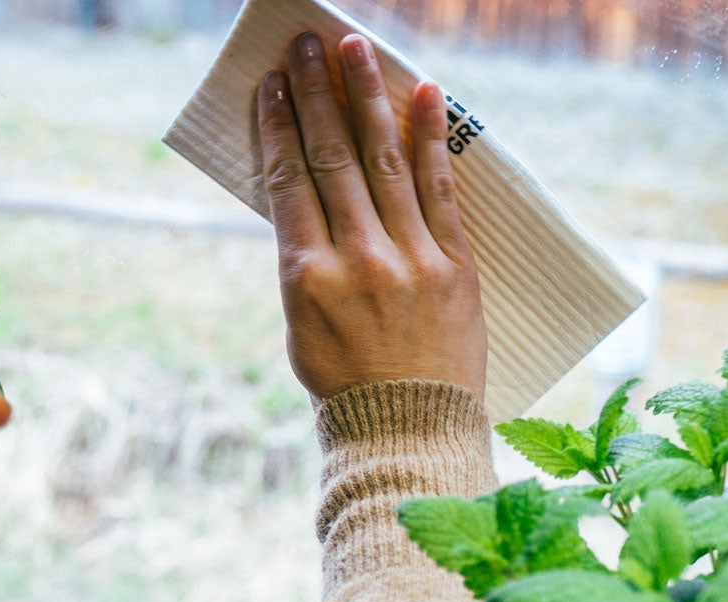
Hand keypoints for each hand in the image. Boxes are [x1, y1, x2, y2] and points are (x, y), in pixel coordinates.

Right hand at [259, 33, 486, 406]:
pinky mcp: (455, 267)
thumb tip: (306, 207)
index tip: (271, 85)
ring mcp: (410, 259)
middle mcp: (356, 260)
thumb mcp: (302, 330)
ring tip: (357, 49)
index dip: (278, 127)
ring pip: (385, 161)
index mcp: (306, 280)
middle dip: (316, 94)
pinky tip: (427, 93)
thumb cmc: (344, 387)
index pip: (288, 183)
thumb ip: (303, 266)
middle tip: (307, 44)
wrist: (407, 431)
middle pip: (332, 158)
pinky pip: (442, 191)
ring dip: (368, 98)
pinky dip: (432, 140)